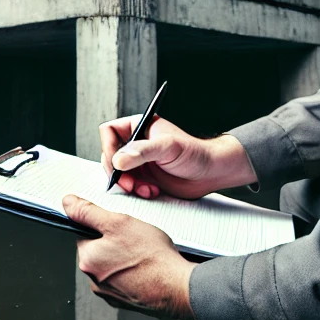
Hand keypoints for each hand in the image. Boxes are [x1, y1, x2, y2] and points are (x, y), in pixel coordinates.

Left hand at [63, 194, 194, 317]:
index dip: (104, 225)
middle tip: (134, 238)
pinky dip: (133, 273)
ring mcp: (110, 294)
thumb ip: (89, 212)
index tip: (119, 226)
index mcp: (87, 260)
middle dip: (115, 242)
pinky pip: (124, 280)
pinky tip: (147, 268)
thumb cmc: (151, 256)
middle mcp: (94, 280)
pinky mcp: (126, 301)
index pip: (85, 233)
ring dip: (124, 258)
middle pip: (99, 250)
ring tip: (143, 253)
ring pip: (112, 265)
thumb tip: (68, 203)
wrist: (176, 287)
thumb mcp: (118, 222)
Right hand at [100, 115, 255, 199]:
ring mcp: (139, 162)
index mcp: (139, 127)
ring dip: (127, 184)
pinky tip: (152, 192)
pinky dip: (136, 192)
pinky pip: (128, 186)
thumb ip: (142, 152)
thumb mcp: (168, 147)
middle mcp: (136, 144)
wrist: (210, 173)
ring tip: (144, 189)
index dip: (108, 147)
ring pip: (117, 173)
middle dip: (117, 172)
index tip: (116, 163)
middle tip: (128, 183)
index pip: (109, 131)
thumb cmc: (194, 153)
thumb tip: (118, 160)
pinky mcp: (144, 178)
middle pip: (109, 155)